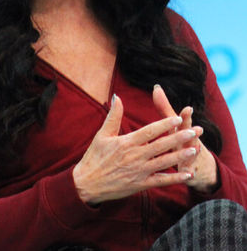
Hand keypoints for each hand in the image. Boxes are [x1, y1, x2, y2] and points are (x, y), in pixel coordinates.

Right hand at [73, 94, 198, 204]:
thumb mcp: (102, 134)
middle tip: (194, 131)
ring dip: (180, 156)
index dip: (164, 125)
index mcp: (126, 143)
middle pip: (161, 145)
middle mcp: (134, 156)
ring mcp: (138, 171)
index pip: (149, 131)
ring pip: (164, 162)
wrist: (87, 183)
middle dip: (179, 138)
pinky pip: (160, 181)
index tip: (177, 119)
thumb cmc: (94, 157)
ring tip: (195, 149)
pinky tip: (187, 174)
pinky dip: (174, 178)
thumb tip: (117, 97)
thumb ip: (113, 116)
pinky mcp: (140, 184)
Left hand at [152, 84, 217, 192]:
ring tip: (195, 148)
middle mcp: (186, 143)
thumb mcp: (175, 125)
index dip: (185, 116)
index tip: (188, 108)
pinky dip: (188, 173)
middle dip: (192, 132)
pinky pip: (187, 173)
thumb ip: (165, 108)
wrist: (200, 167)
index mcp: (180, 131)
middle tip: (198, 128)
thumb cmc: (183, 140)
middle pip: (188, 137)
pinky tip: (189, 174)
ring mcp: (189, 158)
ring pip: (190, 154)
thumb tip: (156, 87)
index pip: (182, 122)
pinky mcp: (188, 172)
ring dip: (192, 152)